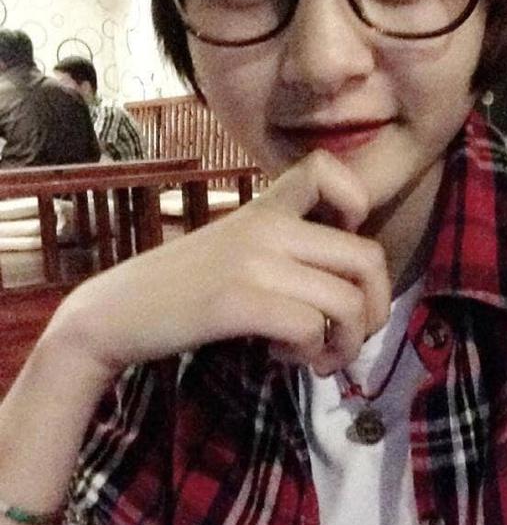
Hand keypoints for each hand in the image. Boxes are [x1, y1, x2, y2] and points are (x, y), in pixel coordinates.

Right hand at [43, 150, 391, 381]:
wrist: (114, 313)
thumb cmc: (180, 288)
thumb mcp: (235, 250)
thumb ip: (285, 251)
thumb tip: (350, 292)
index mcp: (265, 207)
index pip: (327, 167)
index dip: (358, 204)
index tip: (339, 248)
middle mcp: (267, 226)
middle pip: (368, 258)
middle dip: (375, 311)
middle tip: (350, 338)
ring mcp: (253, 261)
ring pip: (348, 303)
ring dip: (347, 344)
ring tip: (319, 357)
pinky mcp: (237, 301)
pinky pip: (311, 329)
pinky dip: (309, 354)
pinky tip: (283, 355)